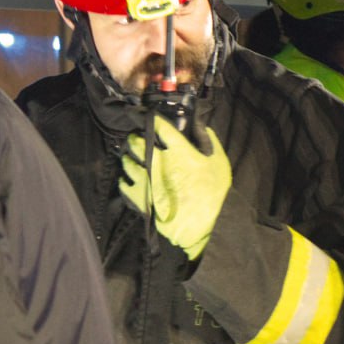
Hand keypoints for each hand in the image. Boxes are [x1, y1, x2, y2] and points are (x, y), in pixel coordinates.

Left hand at [121, 115, 230, 259]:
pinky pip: (125, 185)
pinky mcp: (140, 198)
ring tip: (127, 156)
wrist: (200, 226)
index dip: (154, 120)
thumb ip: (209, 141)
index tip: (150, 117)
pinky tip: (126, 179)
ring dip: (127, 157)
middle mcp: (158, 162)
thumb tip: (202, 127)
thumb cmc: (212, 194)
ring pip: (129, 162)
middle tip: (135, 137)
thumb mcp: (219, 163)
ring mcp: (147, 180)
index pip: (161, 128)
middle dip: (135, 138)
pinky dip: (125, 180)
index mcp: (178, 151)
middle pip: (139, 143)